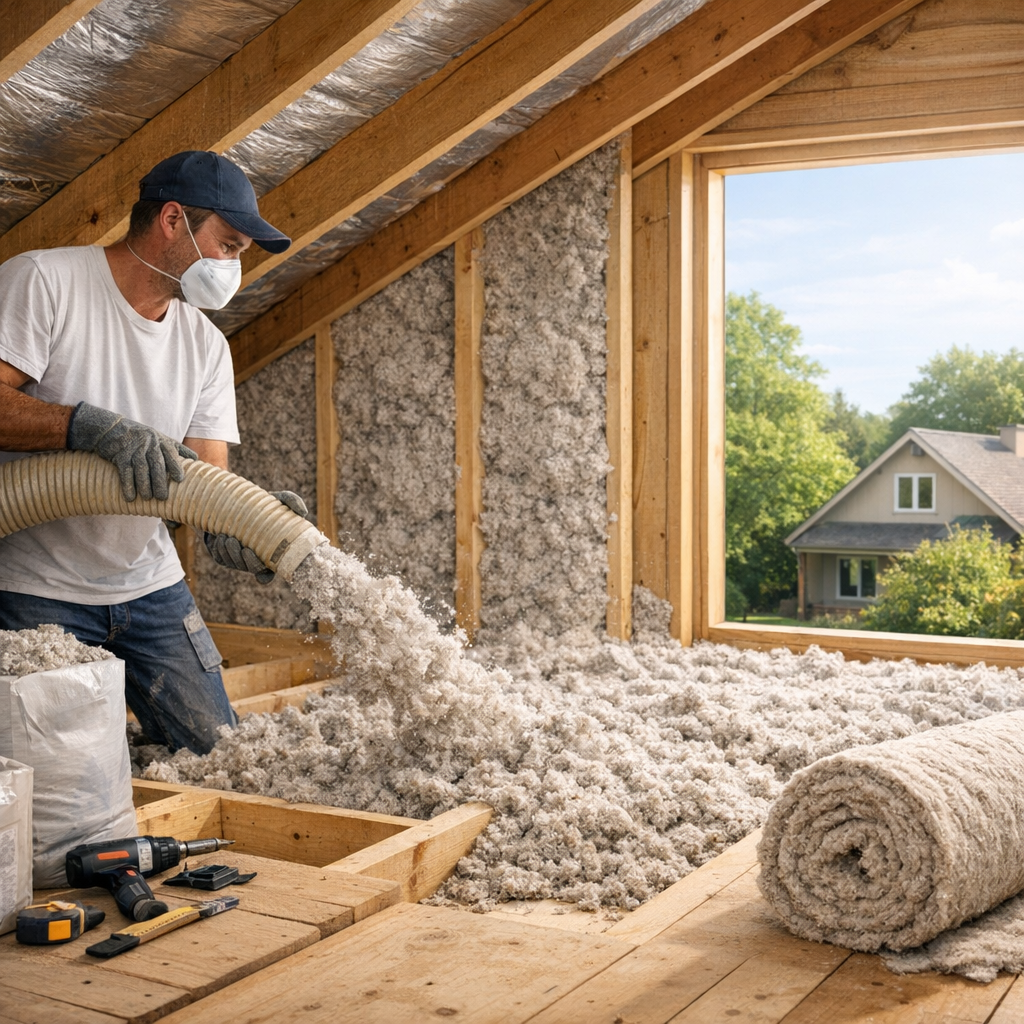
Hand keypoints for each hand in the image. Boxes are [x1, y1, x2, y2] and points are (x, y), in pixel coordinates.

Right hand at [67, 402, 196, 500]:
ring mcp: (134, 449)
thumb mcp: (160, 438)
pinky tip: (130, 497)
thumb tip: (197, 459)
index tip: (180, 479)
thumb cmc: (142, 437)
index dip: (175, 466)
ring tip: (148, 498)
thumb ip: (177, 448)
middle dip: (160, 481)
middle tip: (163, 497)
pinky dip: (128, 485)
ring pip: (141, 469)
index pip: (171, 454)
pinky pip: (125, 471)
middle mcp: (149, 444)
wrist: (111, 429)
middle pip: (156, 464)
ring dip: (144, 485)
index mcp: (161, 441)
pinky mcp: (120, 454)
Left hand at [203, 490, 308, 584]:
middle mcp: (254, 559)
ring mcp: (236, 558)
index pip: (268, 574)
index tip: (263, 571)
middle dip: (245, 562)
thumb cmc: (259, 503)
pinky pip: (220, 558)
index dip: (265, 577)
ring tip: (228, 539)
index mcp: (270, 553)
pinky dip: (219, 550)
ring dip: (229, 554)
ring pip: (233, 563)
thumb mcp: (276, 499)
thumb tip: (303, 512)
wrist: (231, 500)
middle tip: (242, 548)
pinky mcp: (221, 553)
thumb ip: (291, 501)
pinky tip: (220, 538)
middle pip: (250, 569)